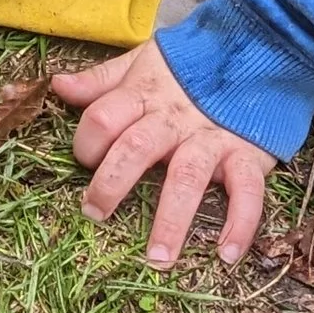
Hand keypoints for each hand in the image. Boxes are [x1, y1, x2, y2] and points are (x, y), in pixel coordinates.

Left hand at [53, 42, 276, 267]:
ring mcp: (212, 138)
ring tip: (157, 259)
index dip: (86, 141)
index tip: (84, 162)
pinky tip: (227, 254)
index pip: (104, 117)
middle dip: (112, 183)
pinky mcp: (247, 155)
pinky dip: (241, 223)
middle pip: (137, 148)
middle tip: (95, 214)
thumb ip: (102, 80)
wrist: (254, 53)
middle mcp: (174, 119)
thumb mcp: (142, 64)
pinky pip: (247, 191)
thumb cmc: (187, 69)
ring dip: (171, 220)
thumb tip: (58, 86)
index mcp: (144, 94)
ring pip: (187, 177)